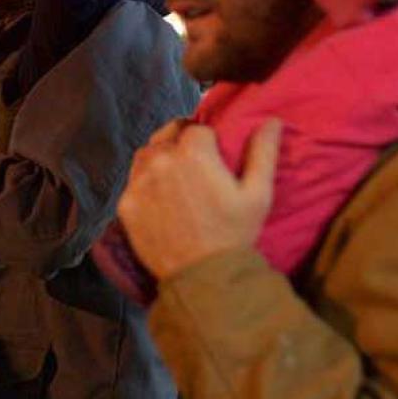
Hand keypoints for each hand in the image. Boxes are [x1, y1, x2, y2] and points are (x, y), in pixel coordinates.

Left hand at [116, 119, 281, 282]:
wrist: (204, 278)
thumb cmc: (235, 234)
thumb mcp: (258, 194)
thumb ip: (263, 152)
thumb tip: (272, 120)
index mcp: (193, 152)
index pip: (197, 130)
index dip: (207, 142)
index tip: (213, 158)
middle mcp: (161, 160)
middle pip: (167, 137)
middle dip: (181, 145)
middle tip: (194, 168)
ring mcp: (139, 182)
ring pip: (146, 155)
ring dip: (159, 159)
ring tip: (175, 178)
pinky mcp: (125, 204)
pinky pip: (133, 182)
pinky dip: (144, 185)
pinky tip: (160, 200)